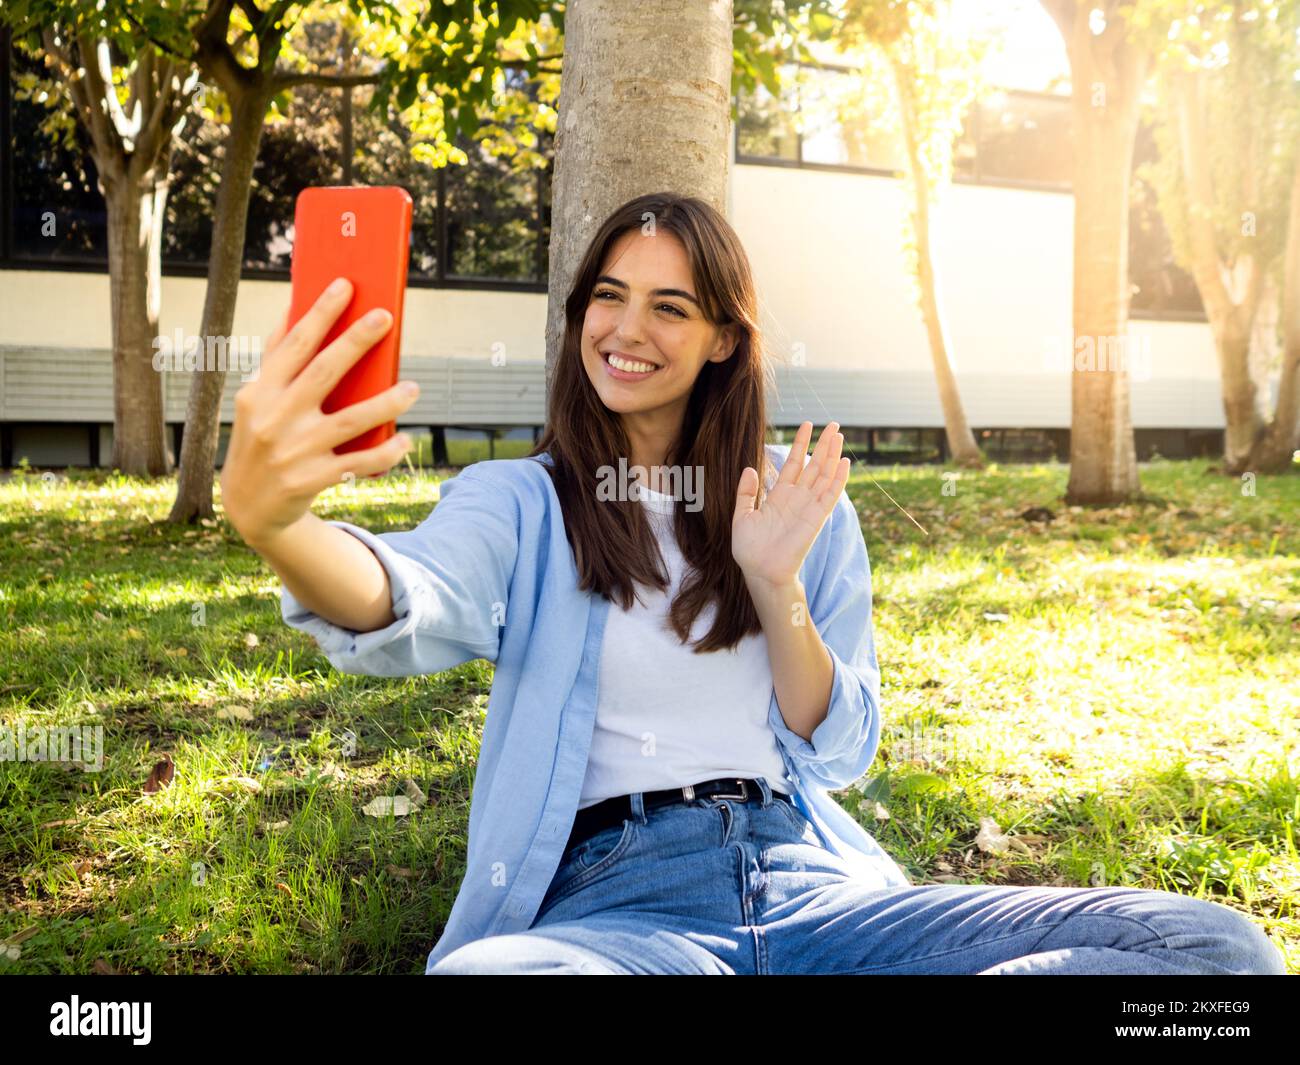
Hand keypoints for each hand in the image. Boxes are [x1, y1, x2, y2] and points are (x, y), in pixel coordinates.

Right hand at [219, 277, 418, 546]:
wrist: (249, 506)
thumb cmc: (263, 437)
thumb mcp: (257, 399)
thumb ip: (278, 359)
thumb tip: (295, 306)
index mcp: (260, 391)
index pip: (294, 344)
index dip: (320, 313)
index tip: (345, 285)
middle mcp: (275, 418)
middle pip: (323, 372)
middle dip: (355, 341)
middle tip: (385, 317)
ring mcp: (294, 451)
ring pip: (350, 421)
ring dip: (385, 402)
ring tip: (413, 388)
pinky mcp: (311, 480)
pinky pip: (358, 462)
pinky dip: (385, 452)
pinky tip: (405, 439)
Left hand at [731, 421, 848, 586]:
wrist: (760, 571)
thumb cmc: (749, 548)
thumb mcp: (741, 515)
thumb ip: (746, 493)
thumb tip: (750, 469)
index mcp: (779, 495)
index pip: (793, 463)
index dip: (800, 444)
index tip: (807, 425)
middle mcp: (797, 498)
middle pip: (814, 465)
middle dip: (823, 444)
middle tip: (833, 424)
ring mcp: (808, 506)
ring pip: (824, 475)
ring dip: (832, 455)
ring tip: (839, 435)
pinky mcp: (817, 517)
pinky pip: (830, 495)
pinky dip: (838, 479)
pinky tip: (844, 462)